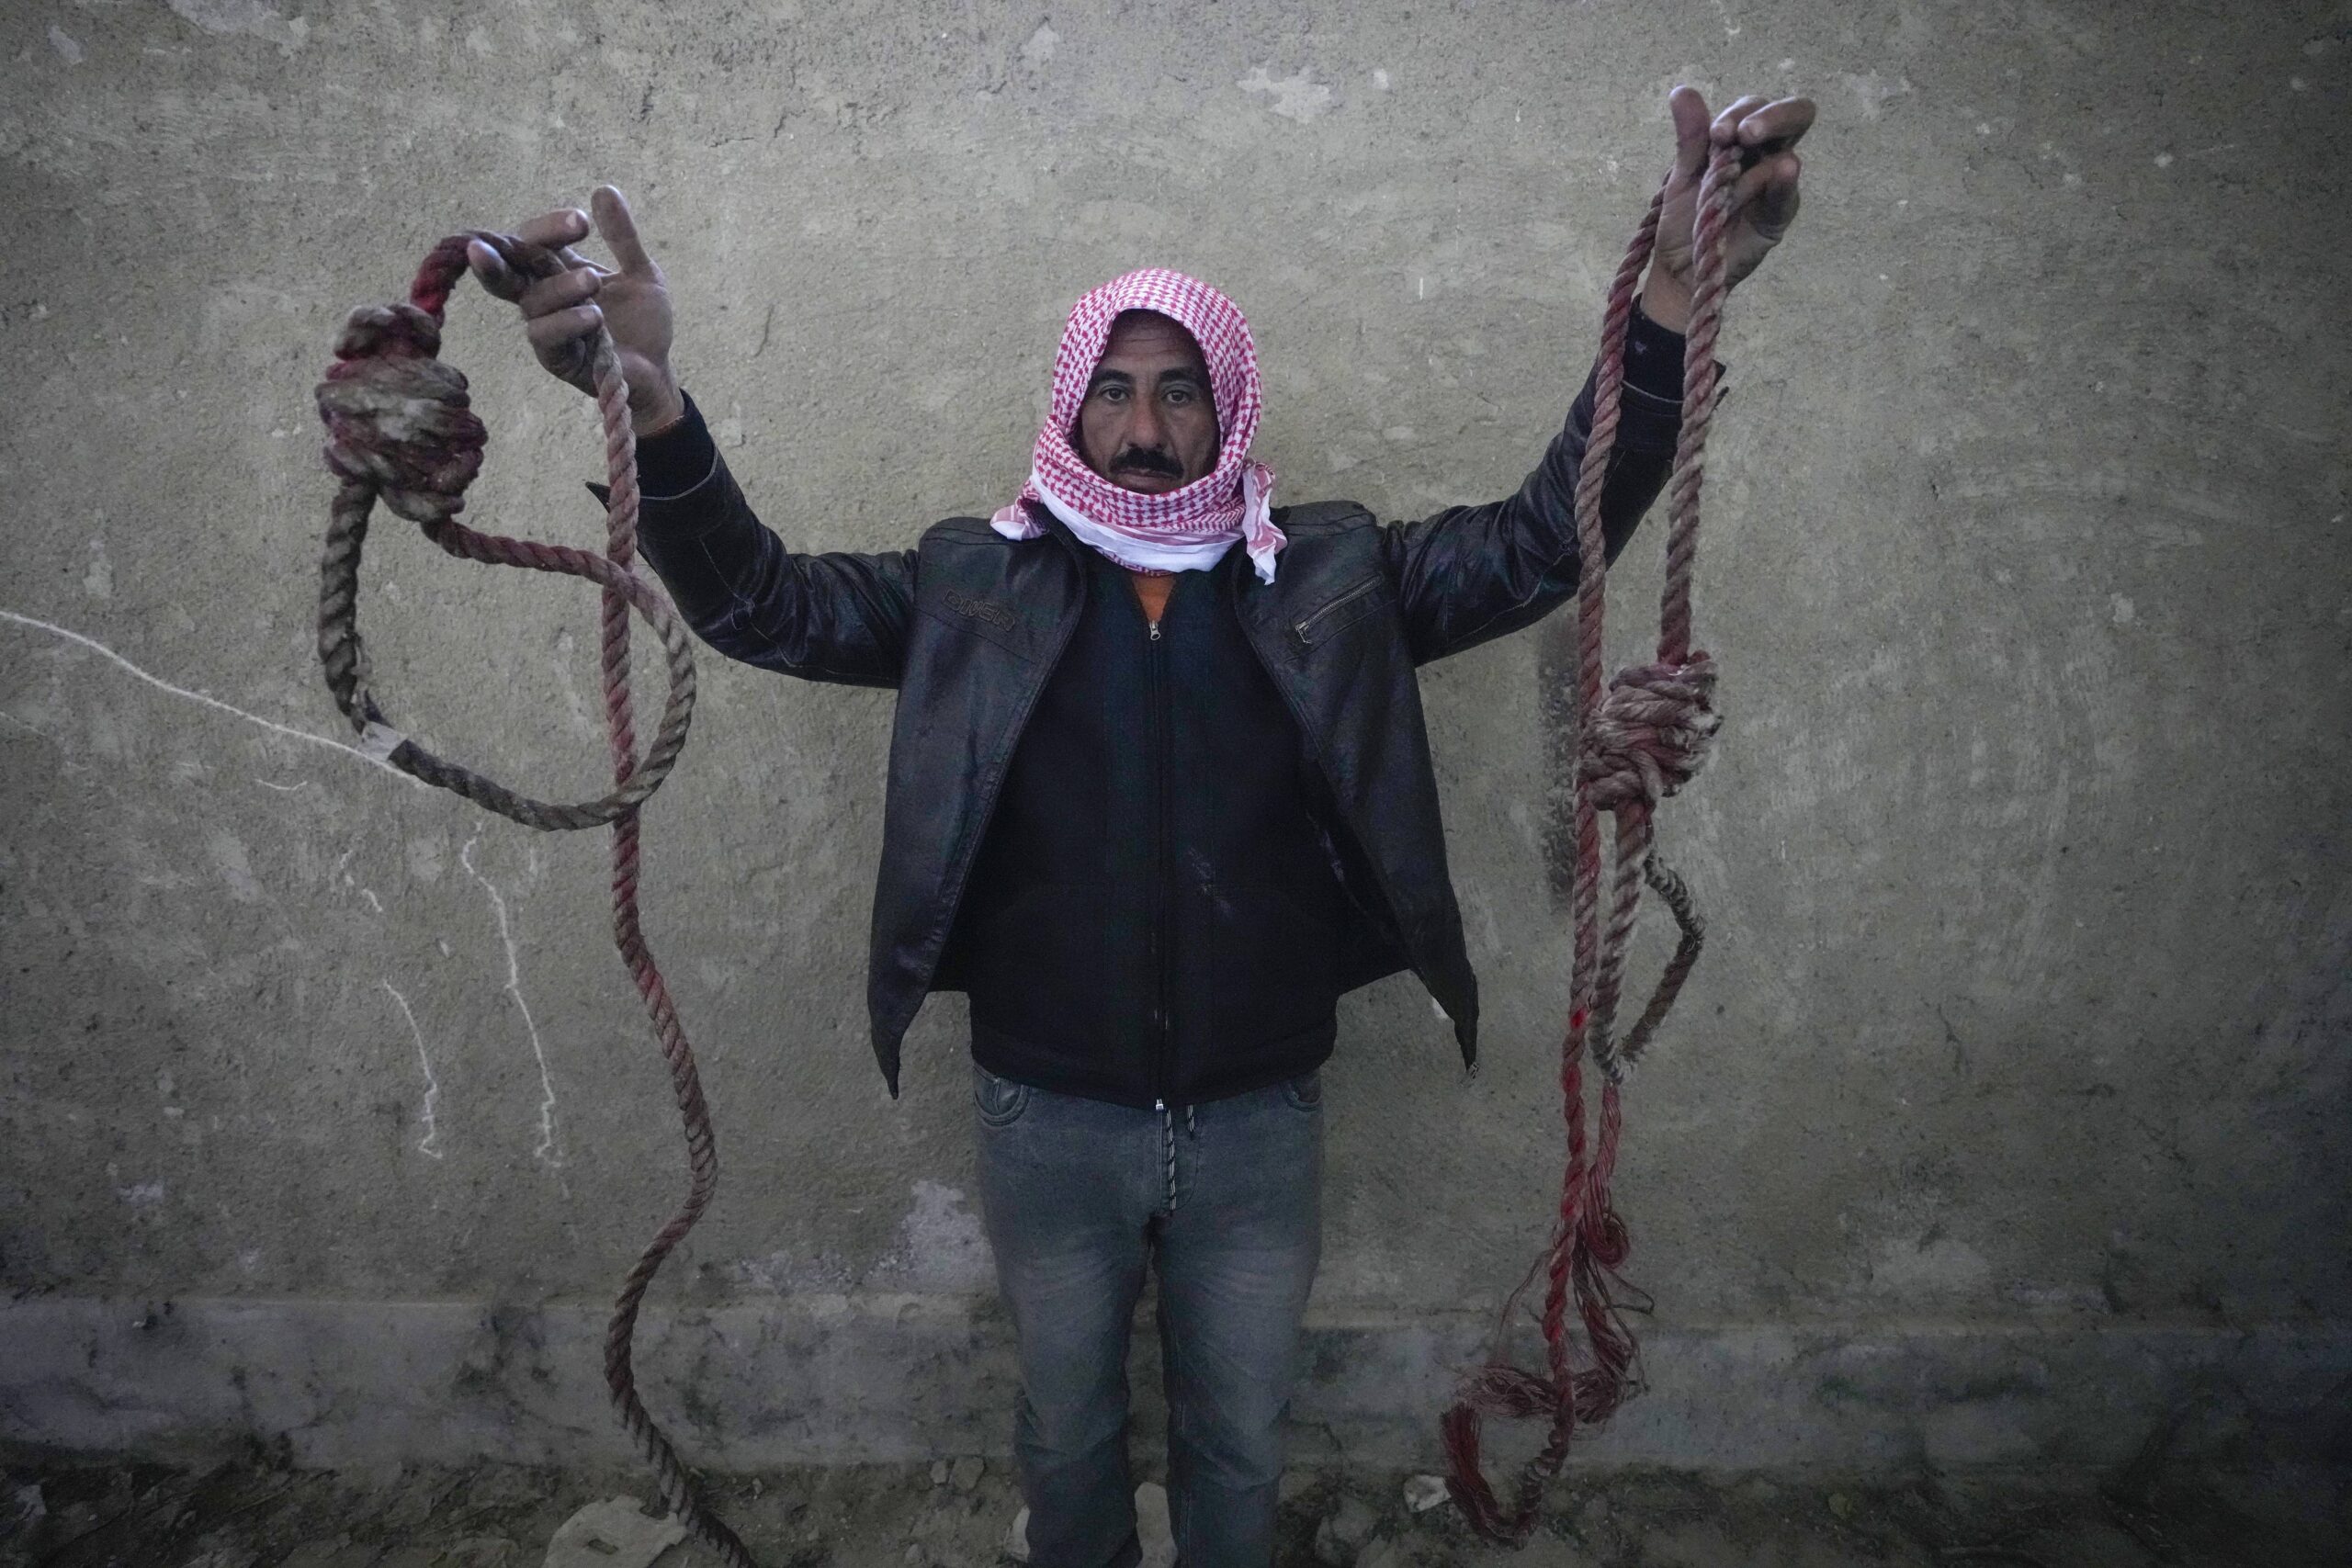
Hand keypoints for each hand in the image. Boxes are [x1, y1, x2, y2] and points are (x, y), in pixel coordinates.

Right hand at [466, 185, 683, 435]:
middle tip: (486, 245)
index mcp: (557, 270)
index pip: (534, 241)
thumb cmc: (642, 324)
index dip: (549, 229)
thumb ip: (623, 237)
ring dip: (560, 287)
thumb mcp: (641, 273)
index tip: (581, 223)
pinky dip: (567, 322)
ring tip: (592, 282)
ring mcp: (545, 327)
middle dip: (497, 256)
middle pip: (506, 269)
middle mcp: (542, 295)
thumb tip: (603, 189)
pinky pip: (545, 336)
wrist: (657, 371)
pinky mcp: (554, 358)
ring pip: (531, 302)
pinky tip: (593, 316)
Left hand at [1640, 88, 1812, 332]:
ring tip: (1749, 141)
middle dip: (1771, 116)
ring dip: (1771, 140)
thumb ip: (1691, 137)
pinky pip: (1786, 195)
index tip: (1717, 132)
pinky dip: (1783, 181)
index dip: (1741, 112)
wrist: (1681, 267)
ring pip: (1788, 152)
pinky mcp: (1778, 216)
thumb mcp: (1683, 174)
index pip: (1756, 108)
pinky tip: (1783, 168)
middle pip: (1793, 117)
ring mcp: (1776, 185)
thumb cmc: (1687, 217)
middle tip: (1744, 131)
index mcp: (1744, 140)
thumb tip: (1682, 91)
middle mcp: (1766, 156)